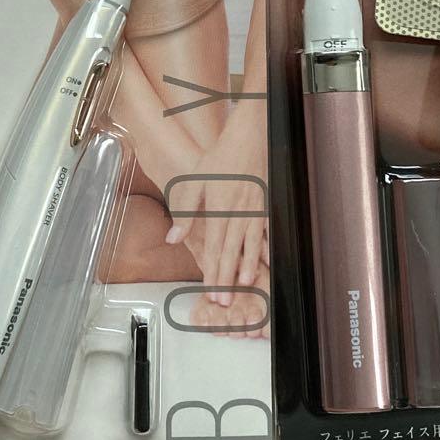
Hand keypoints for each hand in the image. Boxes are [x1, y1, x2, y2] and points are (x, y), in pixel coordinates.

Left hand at [164, 103, 267, 304]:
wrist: (249, 138)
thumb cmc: (221, 157)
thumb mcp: (195, 180)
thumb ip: (185, 210)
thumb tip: (173, 238)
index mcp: (219, 208)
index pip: (213, 248)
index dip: (211, 272)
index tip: (210, 291)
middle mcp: (239, 213)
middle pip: (231, 252)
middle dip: (227, 279)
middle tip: (224, 301)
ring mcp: (255, 211)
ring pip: (250, 246)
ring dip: (246, 269)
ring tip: (243, 288)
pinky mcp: (266, 207)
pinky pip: (266, 234)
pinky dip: (266, 251)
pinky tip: (266, 265)